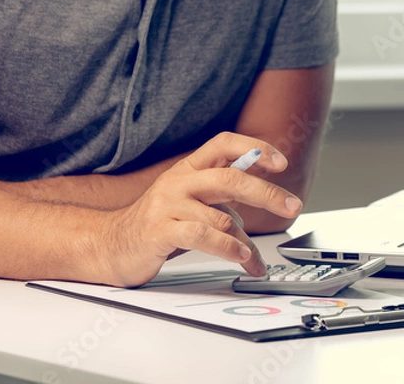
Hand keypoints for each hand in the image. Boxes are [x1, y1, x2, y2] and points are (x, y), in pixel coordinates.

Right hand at [102, 132, 302, 286]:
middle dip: (267, 194)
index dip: (255, 148)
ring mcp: (168, 205)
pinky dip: (228, 248)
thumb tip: (261, 207)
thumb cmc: (158, 223)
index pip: (224, 144)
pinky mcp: (160, 231)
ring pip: (221, 217)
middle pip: (230, 178)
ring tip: (255, 260)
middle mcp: (179, 181)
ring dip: (246, 243)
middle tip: (291, 207)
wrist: (111, 244)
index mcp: (188, 168)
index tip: (280, 162)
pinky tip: (240, 257)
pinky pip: (202, 236)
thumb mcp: (191, 201)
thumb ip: (223, 200)